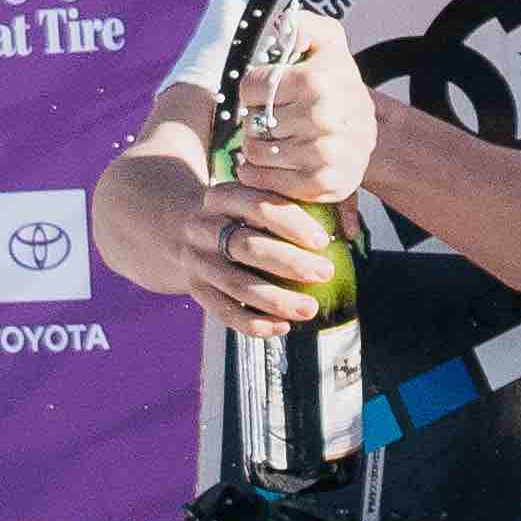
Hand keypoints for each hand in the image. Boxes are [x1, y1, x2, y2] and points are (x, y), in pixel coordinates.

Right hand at [95, 119, 346, 336]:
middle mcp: (202, 227)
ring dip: (275, 299)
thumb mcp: (250, 192)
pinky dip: (253, 323)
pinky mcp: (194, 289)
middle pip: (245, 246)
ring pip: (235, 284)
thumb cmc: (236, 210)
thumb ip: (288, 200)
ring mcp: (195, 260)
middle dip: (288, 262)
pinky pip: (223, 311)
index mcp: (220, 195)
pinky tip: (282, 328)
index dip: (288, 221)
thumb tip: (348, 222)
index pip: (255, 204)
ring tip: (310, 309)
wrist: (172, 224)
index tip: (321, 238)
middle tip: (325, 272)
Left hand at [219, 12, 378, 207]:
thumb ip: (304, 25)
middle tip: (273, 119)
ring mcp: (323, 154)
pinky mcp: (321, 184)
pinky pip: (264, 180)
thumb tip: (283, 24)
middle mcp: (322, 117)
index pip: (250, 88)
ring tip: (274, 139)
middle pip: (251, 122)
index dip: (253, 90)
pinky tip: (273, 162)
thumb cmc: (338, 84)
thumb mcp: (328, 43)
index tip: (267, 93)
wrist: (367, 131)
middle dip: (256, 119)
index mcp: (317, 80)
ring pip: (254, 151)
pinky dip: (259, 174)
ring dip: (257, 147)